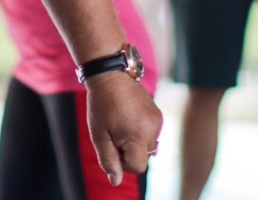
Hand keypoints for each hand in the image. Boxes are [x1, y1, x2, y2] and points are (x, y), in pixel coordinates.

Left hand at [83, 72, 162, 186]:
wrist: (110, 75)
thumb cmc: (101, 105)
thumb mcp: (99, 135)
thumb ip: (108, 160)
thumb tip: (116, 181)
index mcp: (138, 137)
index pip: (137, 167)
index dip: (122, 162)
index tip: (111, 145)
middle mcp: (153, 131)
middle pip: (143, 157)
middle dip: (128, 151)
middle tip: (113, 132)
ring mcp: (158, 122)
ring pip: (148, 146)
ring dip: (134, 141)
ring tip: (120, 122)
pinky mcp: (158, 115)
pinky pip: (151, 133)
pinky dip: (140, 131)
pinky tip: (128, 117)